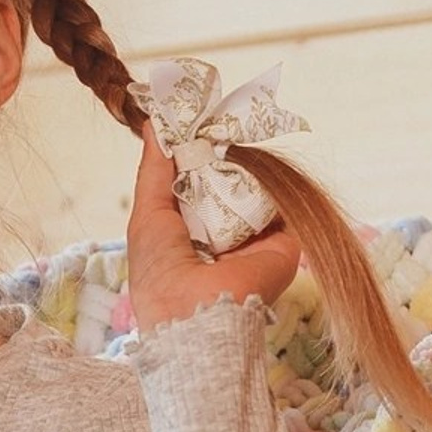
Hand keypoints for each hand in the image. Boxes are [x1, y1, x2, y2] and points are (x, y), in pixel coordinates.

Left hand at [125, 125, 298, 332]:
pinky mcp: (282, 242)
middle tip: (218, 116)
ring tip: (235, 128)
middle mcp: (223, 236)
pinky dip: (270, 178)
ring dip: (246, 162)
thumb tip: (152, 122)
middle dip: (222, 151)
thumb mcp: (148, 214)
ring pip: (254, 188)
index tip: (197, 118)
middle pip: (228, 182)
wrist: (197, 315)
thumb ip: (154, 170)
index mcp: (189, 234)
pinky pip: (280, 201)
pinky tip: (256, 152)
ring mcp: (254, 239)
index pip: (198, 183)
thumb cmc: (161, 272)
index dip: (197, 152)